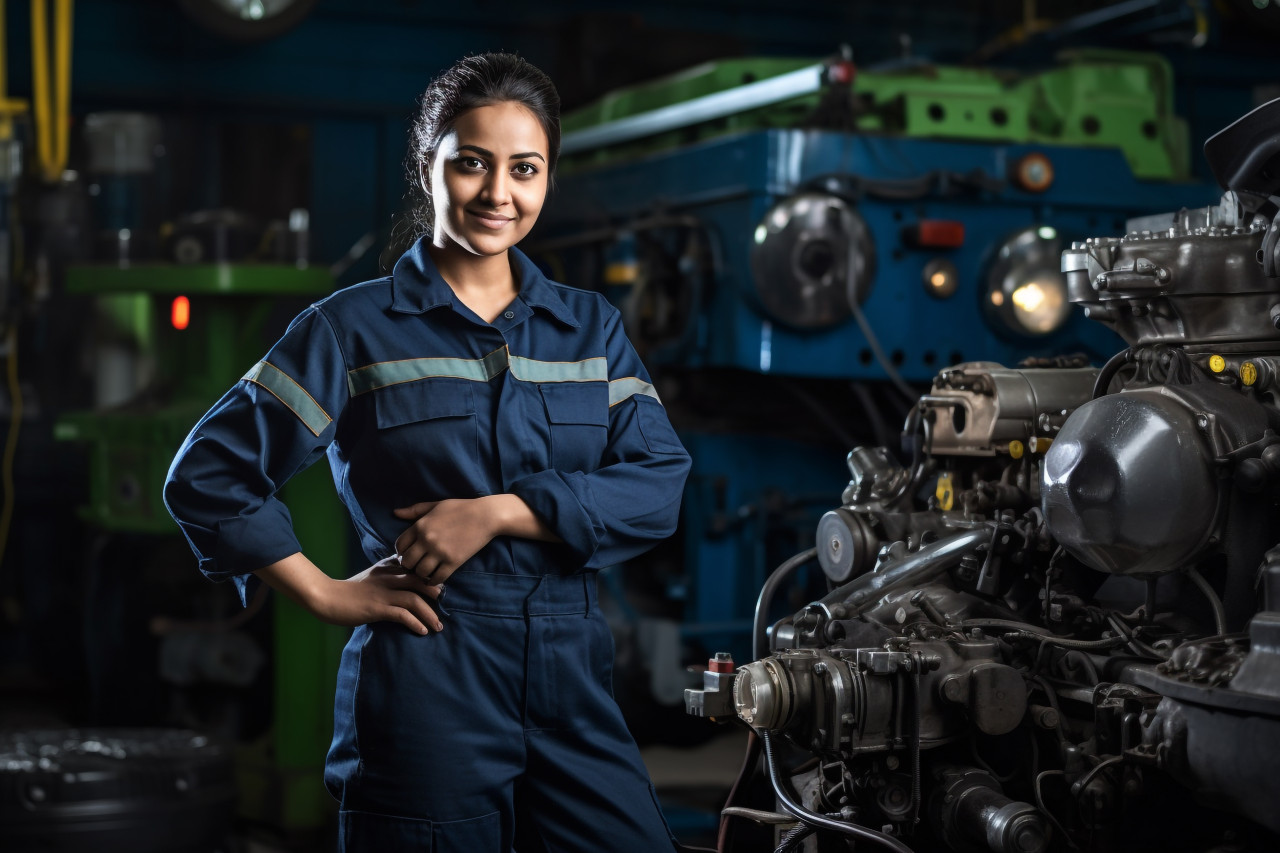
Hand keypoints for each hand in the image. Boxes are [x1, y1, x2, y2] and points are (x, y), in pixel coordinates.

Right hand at [309, 555, 444, 634]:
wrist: (326, 597)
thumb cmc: (349, 590)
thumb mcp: (372, 577)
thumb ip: (388, 575)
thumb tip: (407, 583)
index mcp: (386, 566)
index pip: (415, 568)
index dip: (430, 578)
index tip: (439, 589)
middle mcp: (387, 577)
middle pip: (419, 580)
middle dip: (435, 593)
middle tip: (444, 604)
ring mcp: (382, 592)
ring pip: (414, 600)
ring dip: (429, 614)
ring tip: (438, 626)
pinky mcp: (376, 608)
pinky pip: (402, 615)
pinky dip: (415, 623)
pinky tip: (422, 631)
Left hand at [393, 498, 499, 584]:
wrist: (485, 516)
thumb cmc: (460, 508)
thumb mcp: (435, 505)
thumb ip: (414, 510)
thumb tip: (395, 512)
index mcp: (420, 525)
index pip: (400, 545)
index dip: (402, 552)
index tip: (408, 553)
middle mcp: (427, 539)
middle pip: (407, 561)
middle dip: (409, 565)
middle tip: (416, 565)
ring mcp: (440, 552)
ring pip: (420, 572)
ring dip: (421, 574)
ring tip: (426, 571)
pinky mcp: (453, 562)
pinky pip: (437, 578)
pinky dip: (433, 581)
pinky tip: (434, 578)